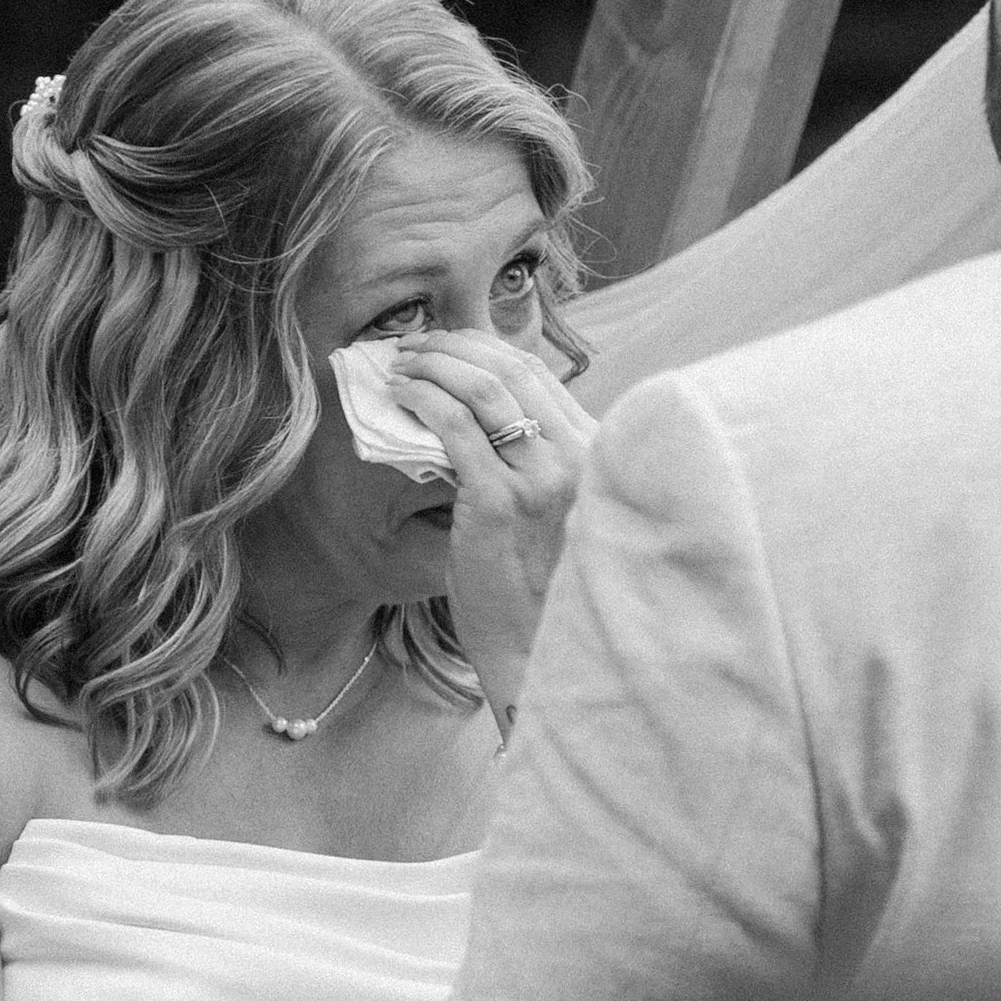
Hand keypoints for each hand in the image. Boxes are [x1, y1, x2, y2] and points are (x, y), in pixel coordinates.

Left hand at [385, 332, 595, 728]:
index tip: (452, 344)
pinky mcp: (500, 500)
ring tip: (403, 362)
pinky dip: (423, 397)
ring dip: (435, 362)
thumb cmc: (548, 596)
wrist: (545, 656)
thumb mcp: (565, 517)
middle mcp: (580, 458)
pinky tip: (401, 394)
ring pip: (483, 387)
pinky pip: (455, 425)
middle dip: (457, 344)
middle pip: (514, 368)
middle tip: (418, 344)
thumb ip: (547, 467)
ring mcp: (542, 478)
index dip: (488, 348)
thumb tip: (497, 423)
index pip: (541, 375)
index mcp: (599, 456)